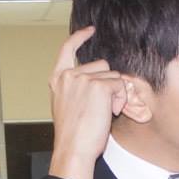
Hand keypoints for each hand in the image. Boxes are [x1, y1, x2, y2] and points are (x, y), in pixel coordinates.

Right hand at [49, 26, 127, 178]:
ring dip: (115, 93)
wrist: (73, 148)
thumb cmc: (73, 134)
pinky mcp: (98, 86)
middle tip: (101, 107)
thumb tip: (95, 80)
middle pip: (101, 65)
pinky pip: (120, 85)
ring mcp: (83, 79)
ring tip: (104, 112)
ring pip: (113, 76)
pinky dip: (120, 99)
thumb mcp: (67, 105)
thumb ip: (75, 88)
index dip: (79, 37)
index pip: (67, 49)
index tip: (89, 30)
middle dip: (107, 83)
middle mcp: (69, 76)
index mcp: (58, 79)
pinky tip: (110, 112)